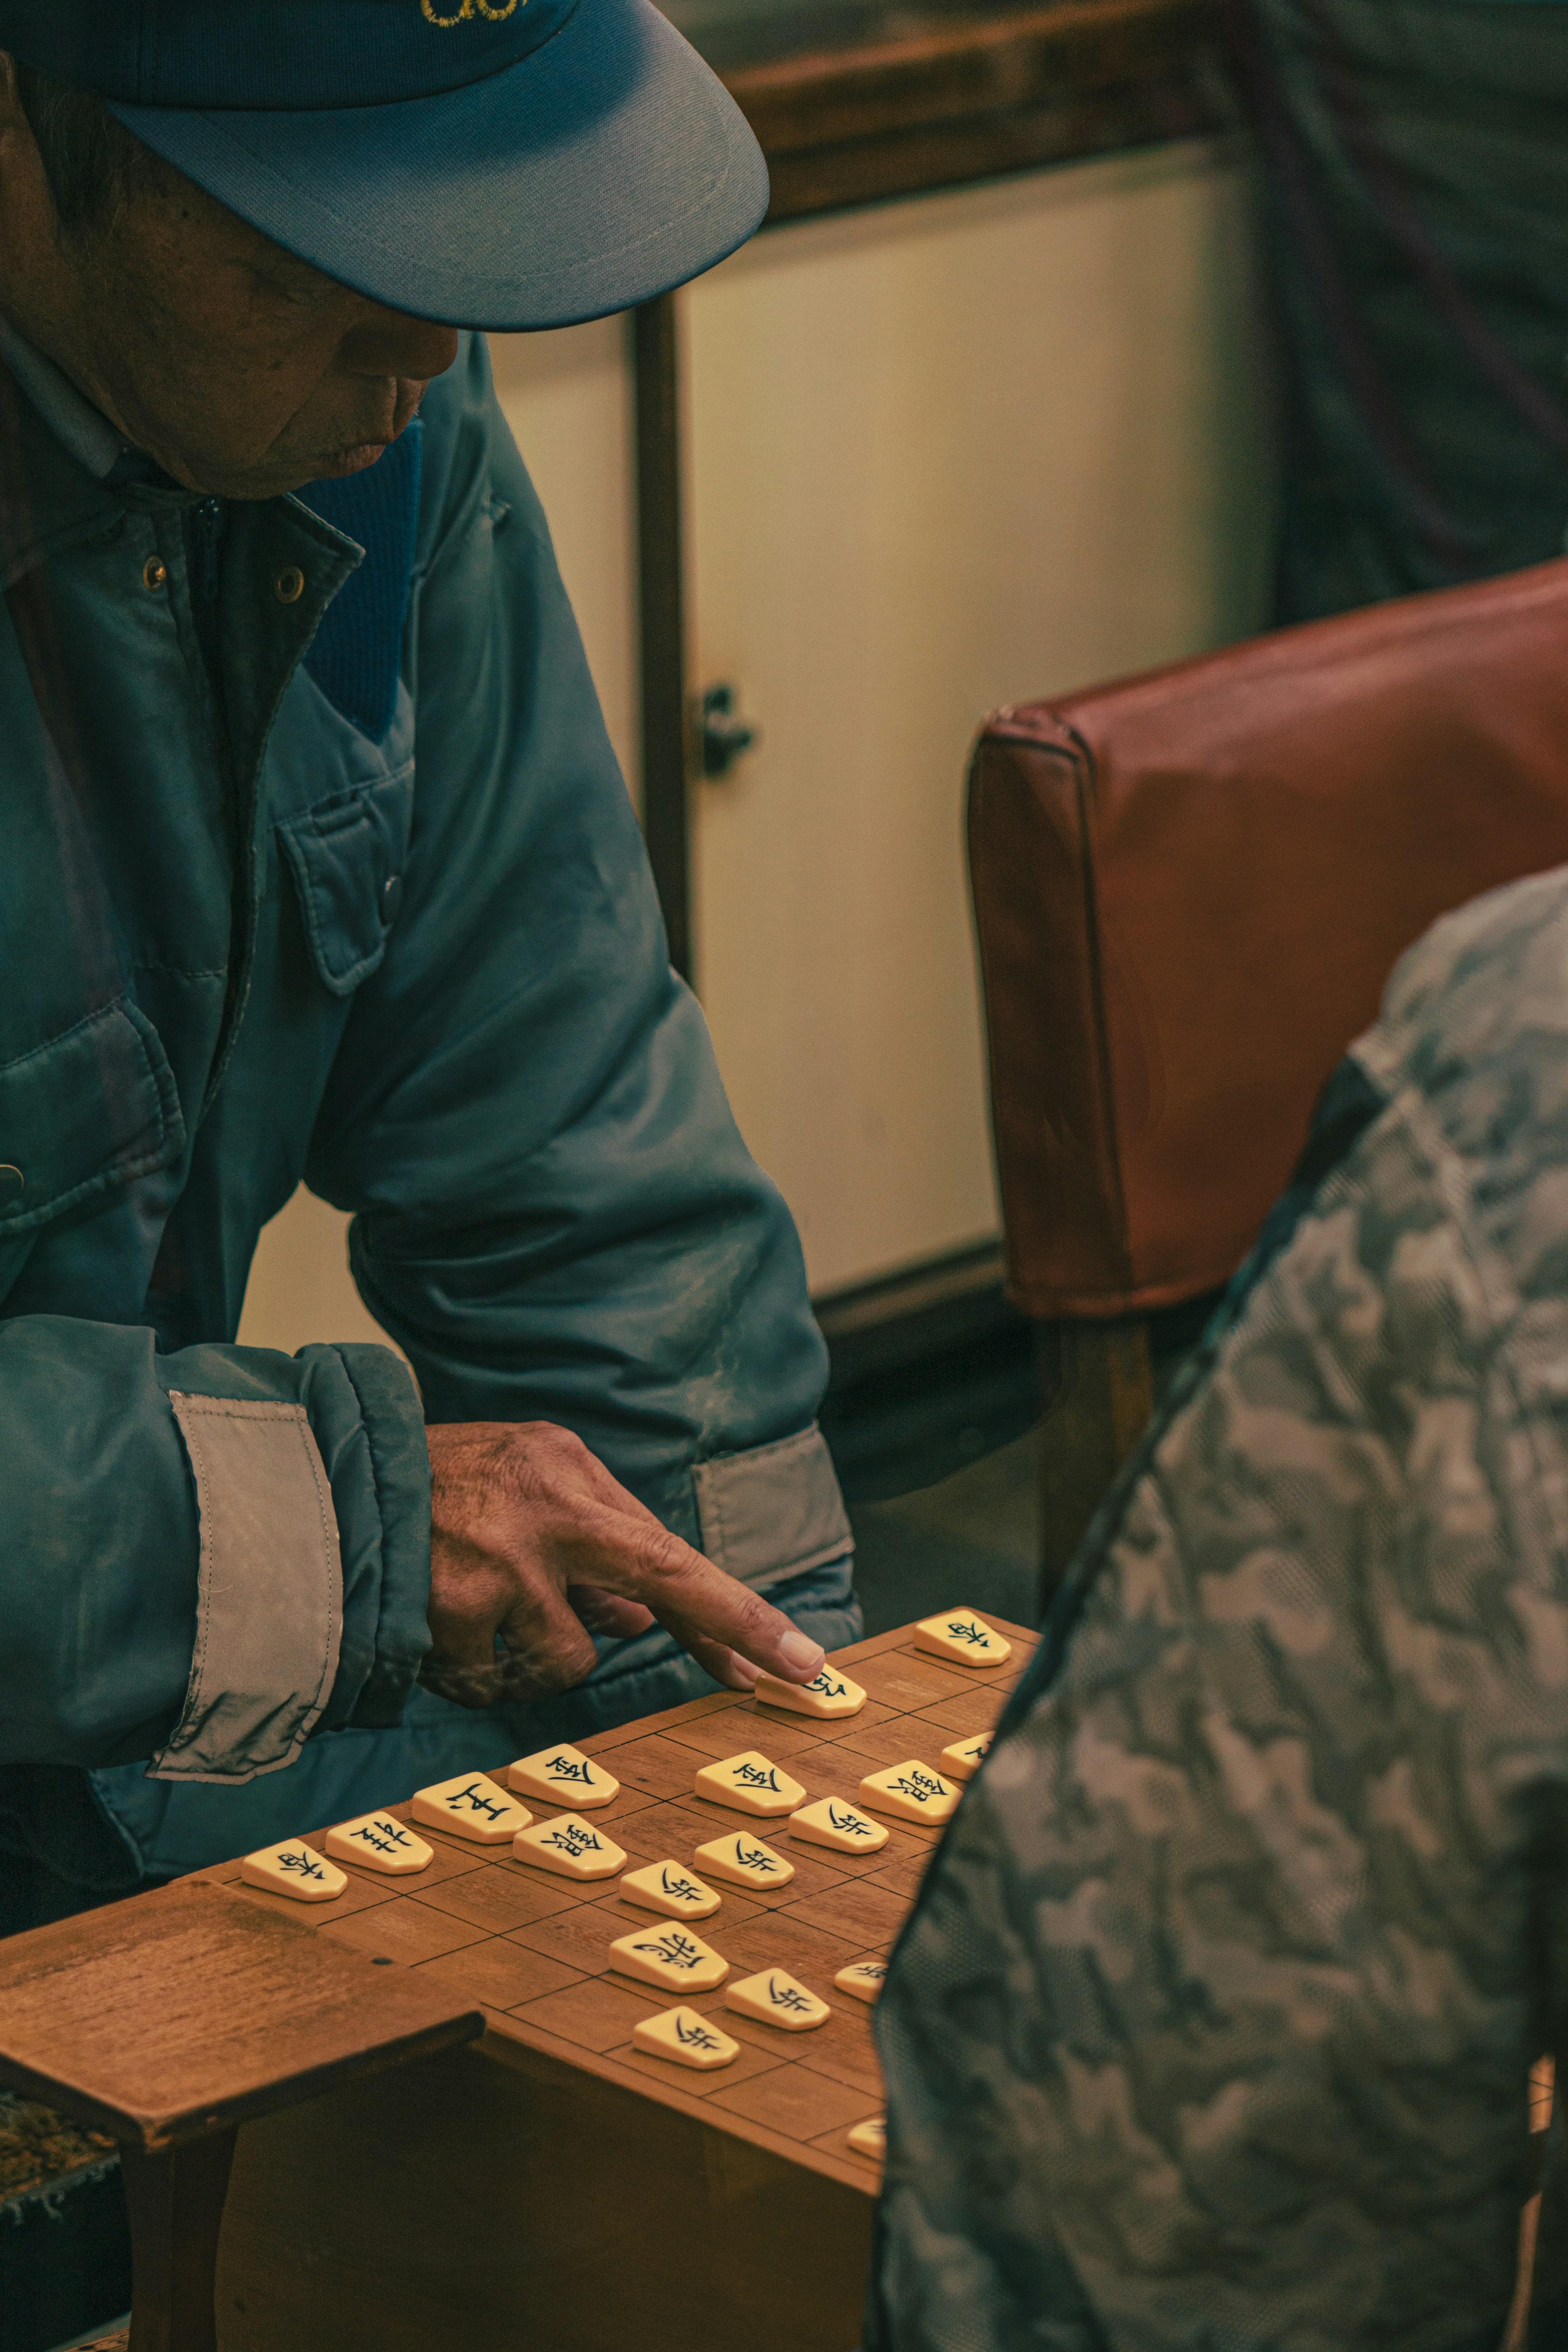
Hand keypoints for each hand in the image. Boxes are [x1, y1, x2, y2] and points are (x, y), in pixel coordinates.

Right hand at [420, 1420, 827, 1709]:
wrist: (316, 1486)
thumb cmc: (428, 1494)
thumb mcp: (516, 1488)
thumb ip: (582, 1548)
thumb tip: (636, 1618)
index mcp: (564, 1466)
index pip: (669, 1547)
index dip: (736, 1608)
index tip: (800, 1655)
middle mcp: (545, 1506)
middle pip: (662, 1577)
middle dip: (725, 1628)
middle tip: (773, 1676)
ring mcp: (500, 1560)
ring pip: (569, 1655)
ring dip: (535, 1658)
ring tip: (477, 1620)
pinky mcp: (452, 1609)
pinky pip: (494, 1679)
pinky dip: (473, 1673)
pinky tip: (439, 1635)